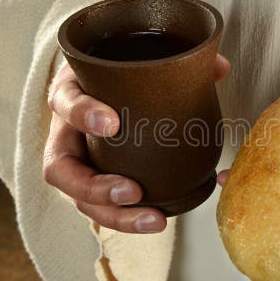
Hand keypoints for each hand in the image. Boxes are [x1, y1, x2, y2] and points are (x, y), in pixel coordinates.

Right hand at [43, 54, 230, 232]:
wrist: (104, 89)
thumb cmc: (118, 76)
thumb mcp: (135, 59)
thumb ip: (176, 62)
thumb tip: (220, 67)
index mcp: (71, 95)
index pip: (64, 101)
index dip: (82, 114)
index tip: (112, 123)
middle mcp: (65, 134)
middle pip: (59, 169)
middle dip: (93, 187)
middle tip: (131, 190)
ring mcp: (76, 164)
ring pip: (79, 199)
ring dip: (116, 215)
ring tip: (154, 219)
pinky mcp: (92, 185)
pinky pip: (103, 209)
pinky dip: (129, 219)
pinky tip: (158, 220)